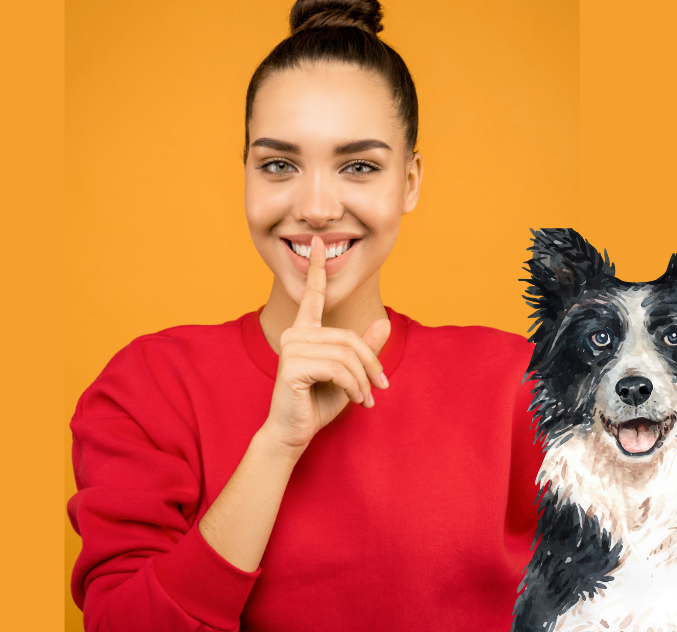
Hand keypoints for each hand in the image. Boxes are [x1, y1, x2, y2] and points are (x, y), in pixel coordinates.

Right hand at [261, 236, 390, 453]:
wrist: (294, 433)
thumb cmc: (318, 403)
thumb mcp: (350, 375)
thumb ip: (365, 349)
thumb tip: (386, 323)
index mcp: (306, 332)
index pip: (313, 296)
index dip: (317, 269)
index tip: (319, 242)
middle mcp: (295, 334)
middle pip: (348, 338)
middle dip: (371, 364)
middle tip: (381, 387)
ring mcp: (291, 348)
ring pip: (345, 354)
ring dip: (363, 380)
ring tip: (366, 398)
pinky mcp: (292, 366)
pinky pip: (337, 369)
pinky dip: (353, 386)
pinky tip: (355, 400)